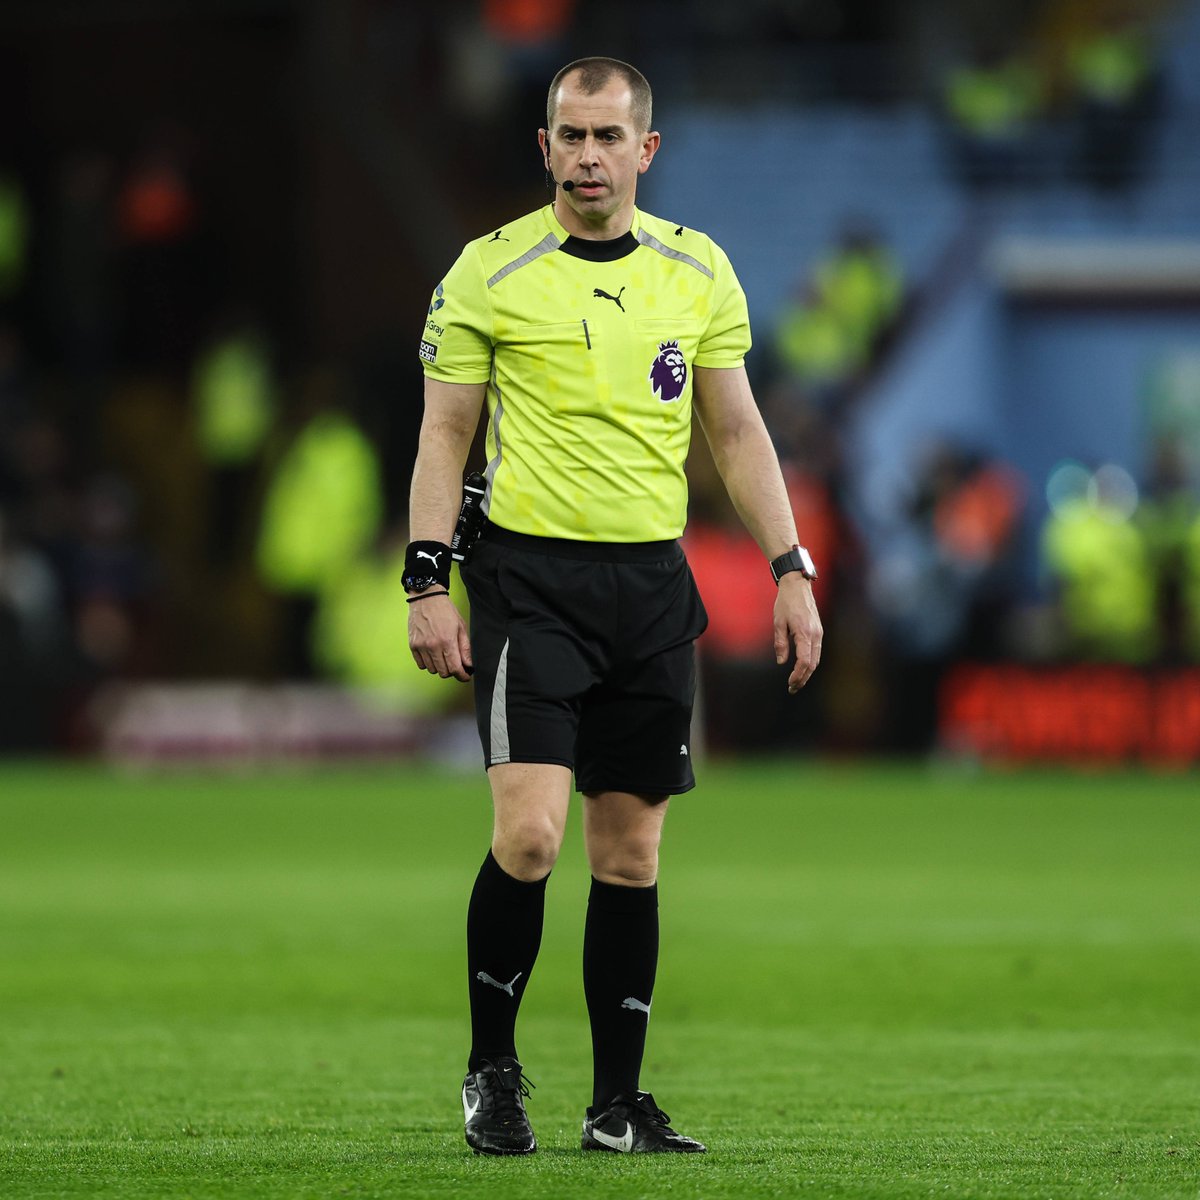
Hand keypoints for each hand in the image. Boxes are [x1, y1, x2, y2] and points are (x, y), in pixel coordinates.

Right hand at [408, 593, 473, 680]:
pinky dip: (428, 664)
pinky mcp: (412, 645)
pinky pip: (421, 664)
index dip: (462, 675)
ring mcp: (421, 646)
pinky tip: (433, 655)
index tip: (465, 676)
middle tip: (456, 665)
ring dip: (440, 667)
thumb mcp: (460, 627)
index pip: (455, 668)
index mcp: (447, 641)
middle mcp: (432, 646)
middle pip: (443, 672)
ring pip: (432, 670)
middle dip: (452, 671)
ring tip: (444, 657)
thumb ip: (465, 648)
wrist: (426, 598)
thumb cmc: (445, 611)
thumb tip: (468, 665)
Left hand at [773, 574, 822, 693]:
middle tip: (792, 689)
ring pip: (816, 659)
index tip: (790, 683)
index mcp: (804, 633)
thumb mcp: (778, 622)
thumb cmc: (785, 602)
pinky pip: (817, 651)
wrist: (798, 586)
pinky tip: (803, 669)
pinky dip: (811, 663)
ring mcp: (819, 633)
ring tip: (797, 682)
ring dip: (807, 673)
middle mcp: (815, 634)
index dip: (798, 675)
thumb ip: (780, 643)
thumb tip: (782, 662)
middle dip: (803, 678)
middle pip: (812, 664)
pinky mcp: (819, 631)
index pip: (804, 661)